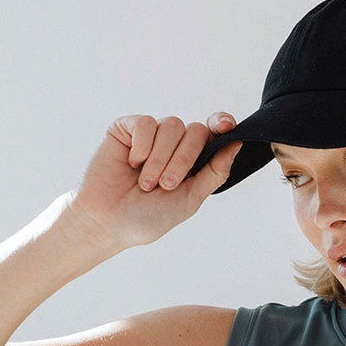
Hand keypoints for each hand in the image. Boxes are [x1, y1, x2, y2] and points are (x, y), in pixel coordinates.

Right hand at [64, 112, 241, 250]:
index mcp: (193, 162)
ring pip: (172, 126)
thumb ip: (214, 173)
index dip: (221, 125)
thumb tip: (237, 144)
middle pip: (195, 131)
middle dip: (184, 160)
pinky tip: (132, 164)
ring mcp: (151, 135)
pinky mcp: (127, 128)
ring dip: (161, 159)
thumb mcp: (189, 200)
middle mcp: (174, 145)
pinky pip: (146, 123)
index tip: (226, 126)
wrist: (108, 222)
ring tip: (147, 183)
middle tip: (166, 185)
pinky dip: (142, 147)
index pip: (213, 134)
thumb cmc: (147, 217)